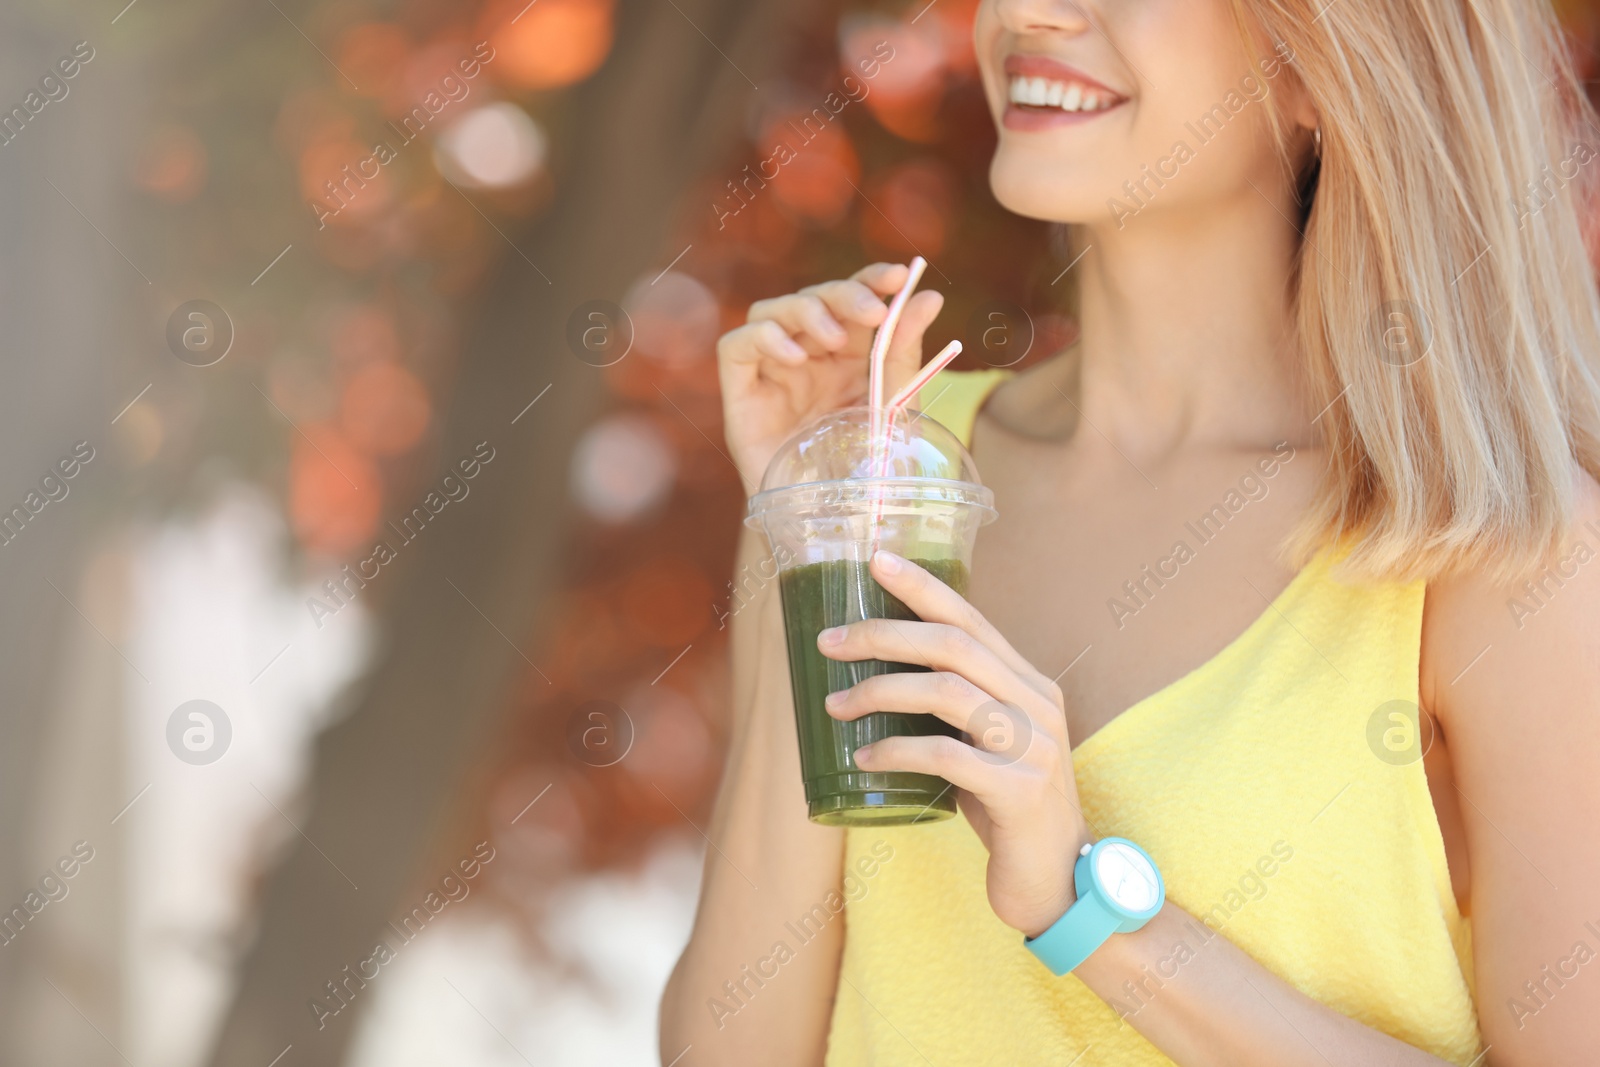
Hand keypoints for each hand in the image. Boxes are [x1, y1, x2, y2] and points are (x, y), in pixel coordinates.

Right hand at [717, 263, 944, 496]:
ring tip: (833, 340)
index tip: (898, 275)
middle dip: (843, 294)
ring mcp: (771, 372)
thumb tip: (929, 296)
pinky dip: (763, 339)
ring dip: (804, 312)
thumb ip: (902, 353)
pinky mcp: (740, 394)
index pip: (851, 299)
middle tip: (872, 310)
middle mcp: (806, 356)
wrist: (829, 525)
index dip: (869, 278)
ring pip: (770, 311)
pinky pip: (735, 347)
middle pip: (812, 299)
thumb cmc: (860, 470)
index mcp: (845, 355)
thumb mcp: (889, 407)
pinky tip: (795, 359)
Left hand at [818, 550, 1093, 938]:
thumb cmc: (1008, 810)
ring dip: (880, 692)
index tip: (875, 560)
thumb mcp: (986, 746)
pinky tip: (864, 760)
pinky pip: (946, 755)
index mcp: (1029, 684)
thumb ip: (954, 710)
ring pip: (948, 692)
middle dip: (885, 634)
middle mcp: (1038, 704)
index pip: (972, 619)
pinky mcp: (1021, 791)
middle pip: (955, 646)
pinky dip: (897, 751)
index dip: (923, 586)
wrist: (1061, 882)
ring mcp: (1035, 746)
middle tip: (830, 641)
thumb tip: (878, 677)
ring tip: (835, 705)